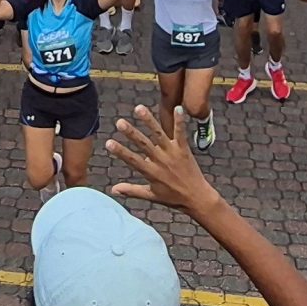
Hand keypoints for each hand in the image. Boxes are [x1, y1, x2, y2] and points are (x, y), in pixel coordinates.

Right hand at [107, 104, 221, 220]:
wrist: (198, 198)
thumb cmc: (173, 198)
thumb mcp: (151, 196)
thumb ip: (131, 190)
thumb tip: (113, 190)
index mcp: (151, 172)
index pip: (132, 160)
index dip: (120, 151)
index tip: (108, 142)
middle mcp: (161, 161)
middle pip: (143, 144)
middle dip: (131, 133)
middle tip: (120, 122)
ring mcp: (173, 153)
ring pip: (159, 134)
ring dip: (149, 121)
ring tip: (139, 108)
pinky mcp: (184, 149)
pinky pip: (181, 133)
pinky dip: (179, 121)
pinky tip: (178, 108)